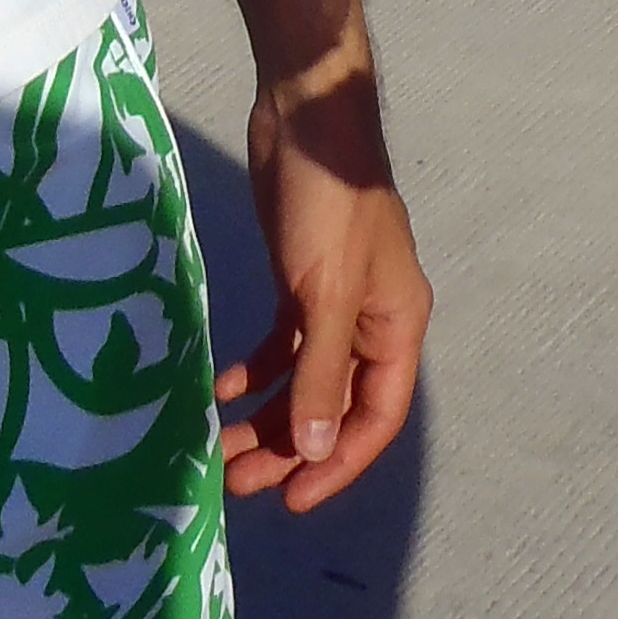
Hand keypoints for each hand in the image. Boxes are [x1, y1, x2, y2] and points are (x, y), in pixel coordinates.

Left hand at [216, 71, 428, 513]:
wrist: (305, 117)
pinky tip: (220, 387)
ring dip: (268, 415)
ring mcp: (334, 302)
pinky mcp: (299, 280)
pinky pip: (283, 342)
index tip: (291, 501)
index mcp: (396, 328)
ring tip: (221, 448)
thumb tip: (317, 450)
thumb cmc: (328, 204)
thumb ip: (321, 373)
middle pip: (335, 405)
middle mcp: (371, 323)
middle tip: (237, 482)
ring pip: (304, 379)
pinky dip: (255, 368)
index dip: (337, 464)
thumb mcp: (325, 294)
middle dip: (291, 447)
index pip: (374, 418)